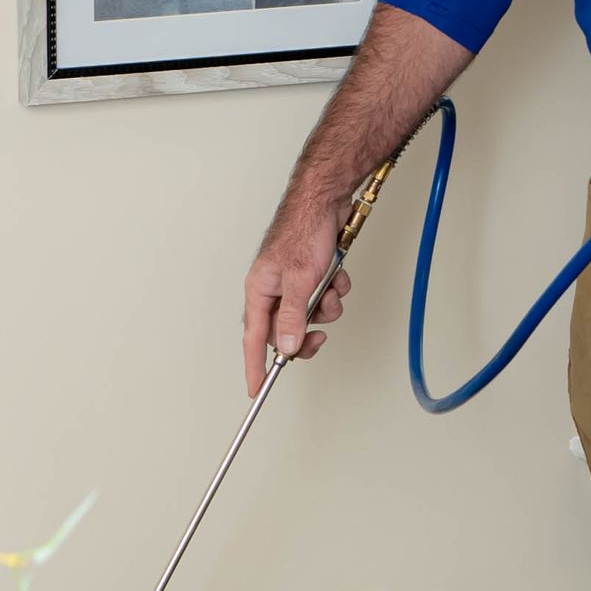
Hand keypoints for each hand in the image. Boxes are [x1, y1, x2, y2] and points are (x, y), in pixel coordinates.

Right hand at [242, 194, 351, 397]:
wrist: (327, 200)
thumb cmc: (304, 232)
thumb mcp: (300, 281)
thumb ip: (292, 318)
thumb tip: (285, 347)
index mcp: (259, 291)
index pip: (253, 338)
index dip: (255, 365)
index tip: (257, 389)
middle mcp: (272, 288)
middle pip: (285, 330)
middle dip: (306, 332)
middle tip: (320, 337)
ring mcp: (293, 282)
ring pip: (310, 313)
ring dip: (326, 305)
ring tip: (330, 286)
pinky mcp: (312, 274)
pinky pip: (324, 296)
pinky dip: (334, 288)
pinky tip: (337, 273)